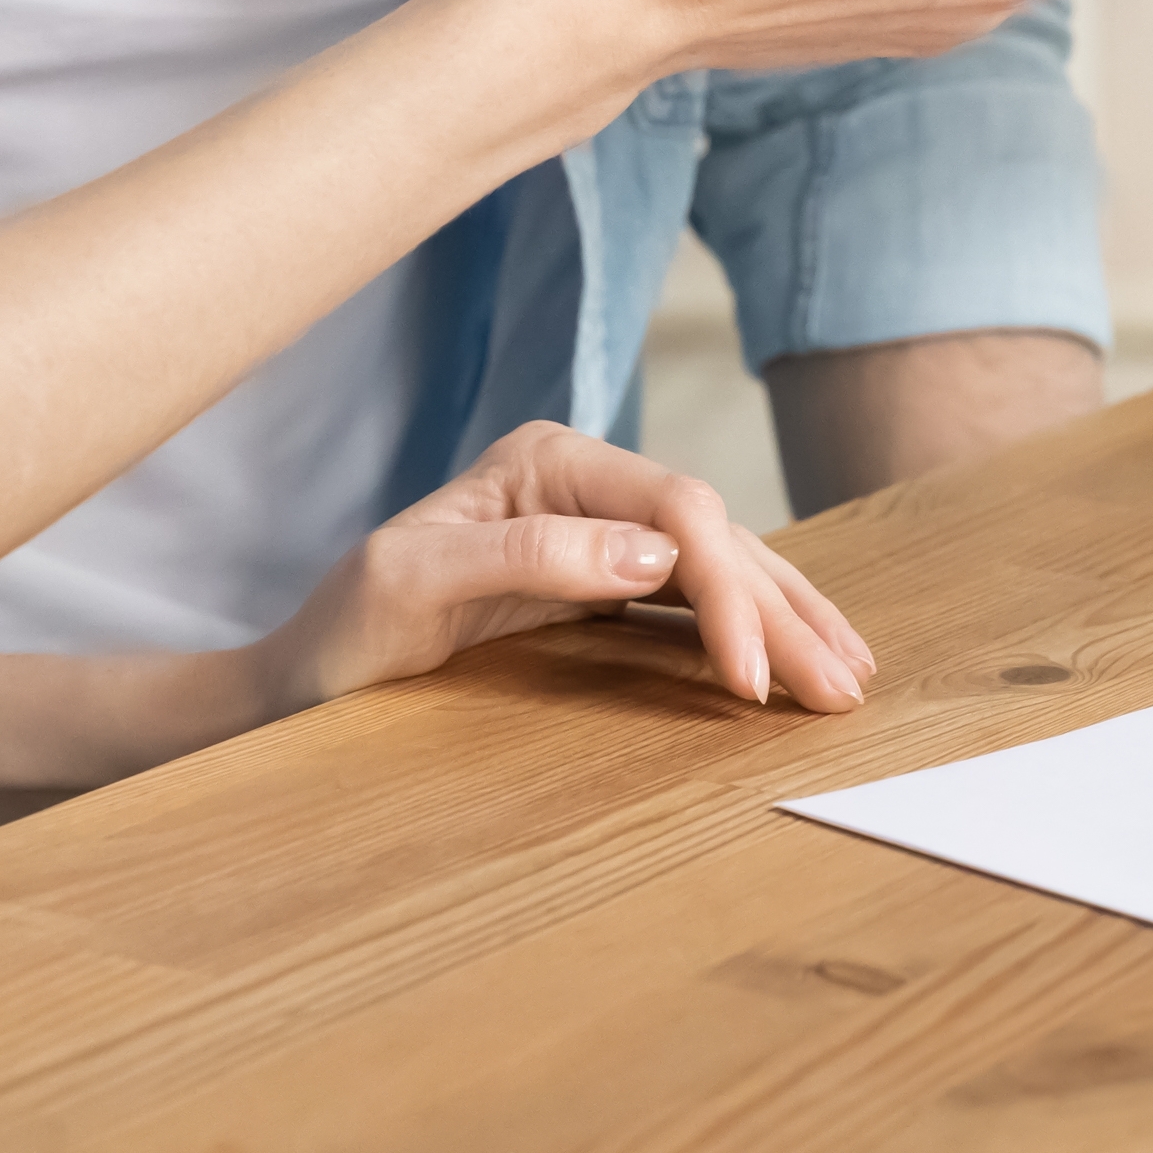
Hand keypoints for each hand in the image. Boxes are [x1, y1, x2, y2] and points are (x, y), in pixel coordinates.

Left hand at [256, 422, 875, 714]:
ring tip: (849, 675)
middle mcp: (585, 482)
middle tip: (840, 690)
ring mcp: (599, 530)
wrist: (303, 679)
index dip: (727, 589)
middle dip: (782, 610)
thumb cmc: (343, 632)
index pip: (675, 509)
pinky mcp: (603, 582)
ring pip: (722, 563)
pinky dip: (754, 628)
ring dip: (789, 618)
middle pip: (715, 534)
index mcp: (548, 462)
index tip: (751, 679)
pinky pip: (698, 598)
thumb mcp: (411, 586)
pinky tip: (797, 658)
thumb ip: (526, 557)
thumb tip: (655, 555)